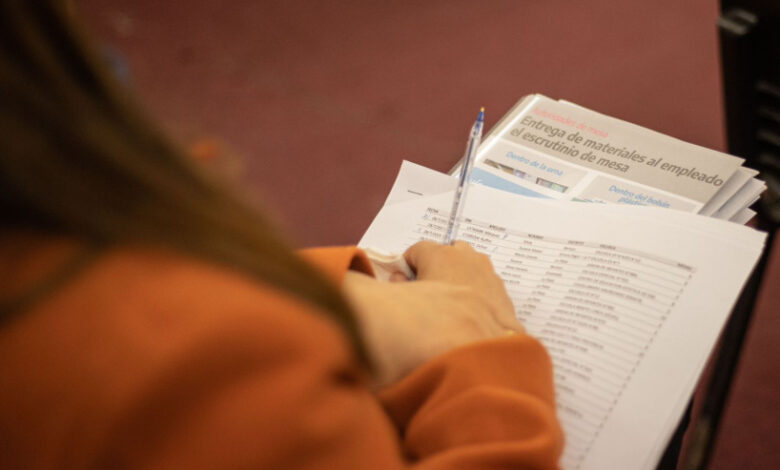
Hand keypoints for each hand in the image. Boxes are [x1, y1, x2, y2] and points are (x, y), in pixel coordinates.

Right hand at [343, 241, 521, 388]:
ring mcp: (489, 274)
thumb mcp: (404, 305)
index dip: (406, 267)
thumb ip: (398, 287)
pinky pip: (485, 285)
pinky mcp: (504, 294)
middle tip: (425, 295)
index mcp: (442, 255)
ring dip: (457, 279)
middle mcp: (469, 258)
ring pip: (469, 267)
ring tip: (448, 308)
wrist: (485, 357)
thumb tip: (399, 280)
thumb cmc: (436, 330)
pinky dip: (476, 294)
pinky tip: (467, 320)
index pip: (417, 250)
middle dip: (435, 269)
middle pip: (446, 253)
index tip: (404, 284)